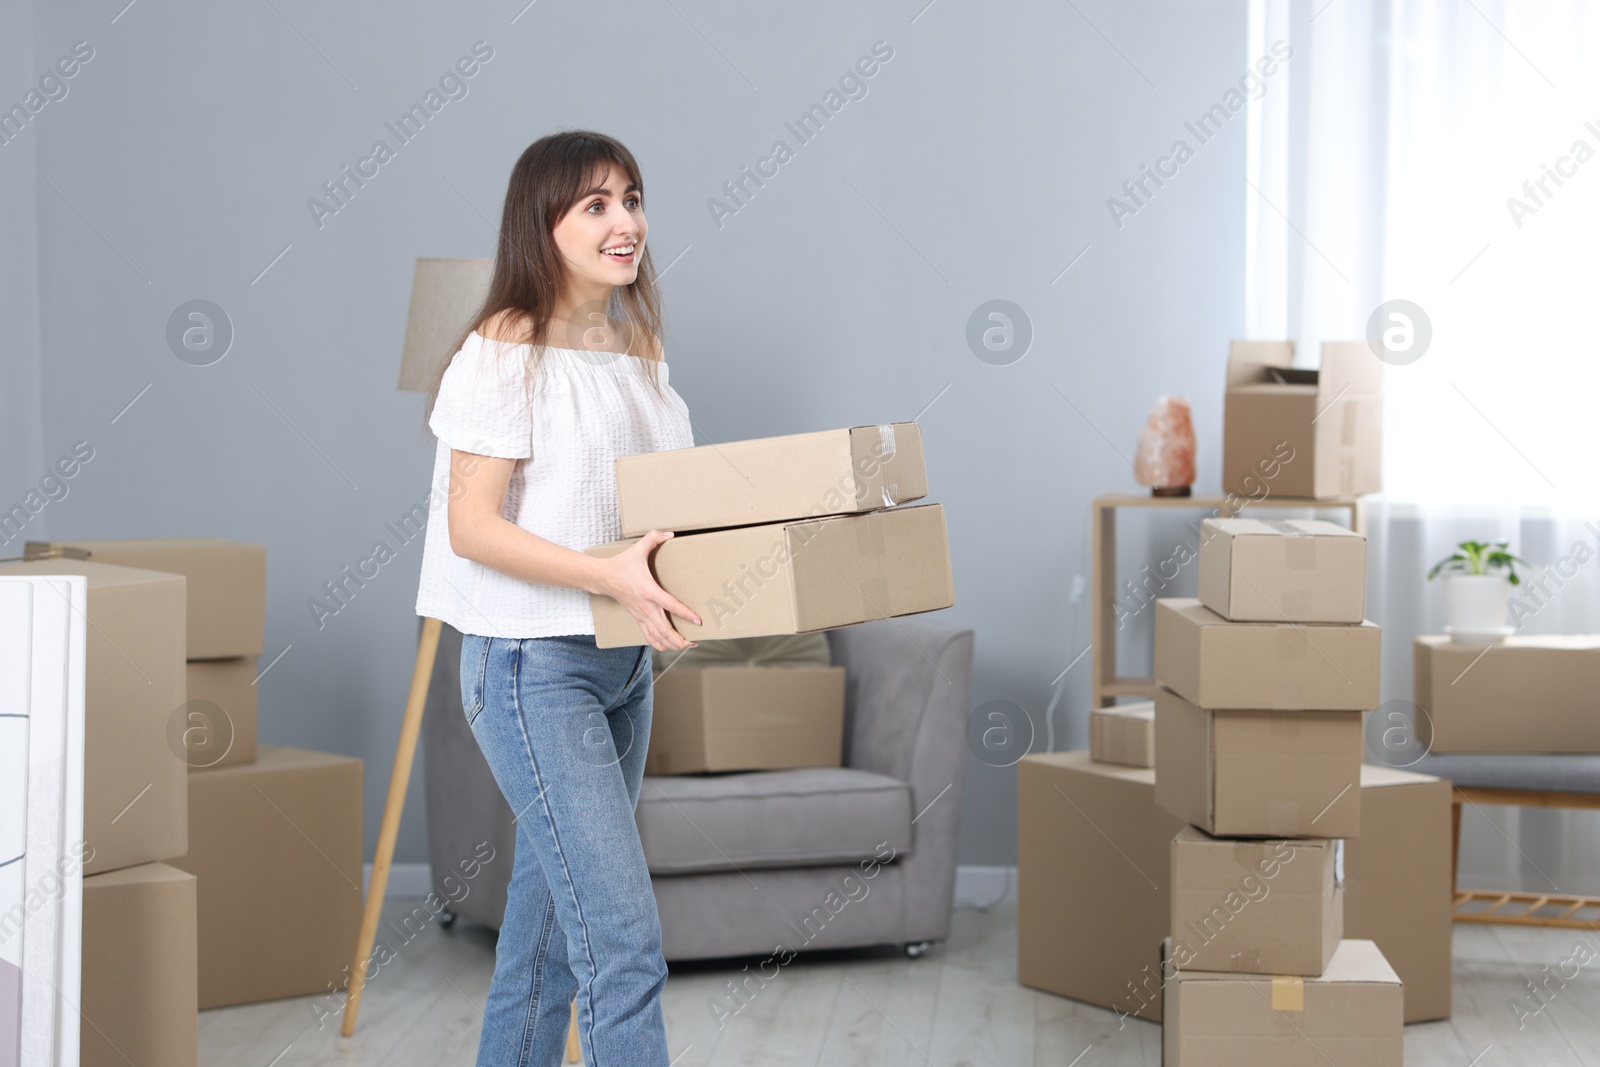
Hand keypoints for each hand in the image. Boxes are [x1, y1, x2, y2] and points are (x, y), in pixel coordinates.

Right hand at [600, 530, 701, 650]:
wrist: (603, 578)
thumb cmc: (621, 564)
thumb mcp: (637, 549)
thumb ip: (653, 538)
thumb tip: (670, 534)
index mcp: (648, 590)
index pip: (670, 605)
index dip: (685, 614)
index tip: (698, 621)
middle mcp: (645, 606)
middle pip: (664, 630)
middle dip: (680, 640)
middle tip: (695, 642)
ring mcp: (641, 615)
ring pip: (657, 637)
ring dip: (672, 645)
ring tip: (687, 645)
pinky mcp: (638, 618)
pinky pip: (649, 637)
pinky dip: (660, 644)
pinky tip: (670, 645)